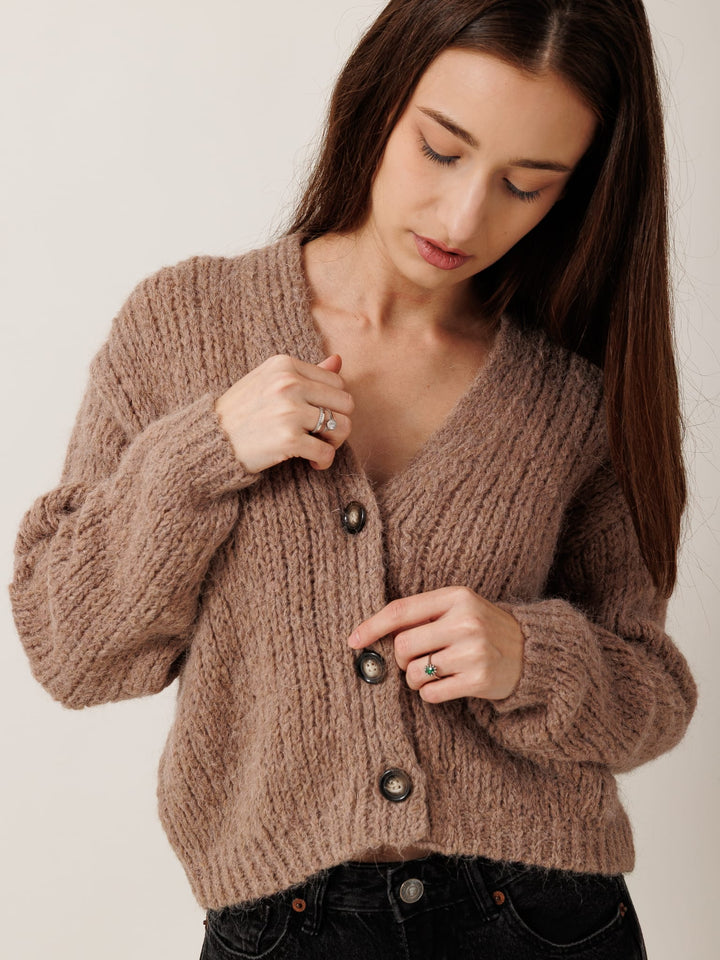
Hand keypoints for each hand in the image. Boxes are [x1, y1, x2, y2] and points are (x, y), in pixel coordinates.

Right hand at [214, 353, 354, 474]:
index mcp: (285, 365)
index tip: (317, 418)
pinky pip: (327, 452)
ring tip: (317, 448)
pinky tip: (312, 463)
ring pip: (343, 427)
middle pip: (346, 403)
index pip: (337, 382)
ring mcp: (289, 411)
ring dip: (334, 443)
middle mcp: (289, 383)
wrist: (210, 439)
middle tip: (322, 436)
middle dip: (339, 422)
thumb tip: (338, 360)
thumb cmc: (242, 412)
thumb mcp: (269, 382)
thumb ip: (306, 373)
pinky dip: (324, 461)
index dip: (332, 403)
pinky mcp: (288, 439)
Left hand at [347, 586, 524, 702]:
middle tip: (415, 659)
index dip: (371, 626)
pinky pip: (431, 694)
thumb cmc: (482, 628)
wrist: (531, 652)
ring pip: (415, 672)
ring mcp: (473, 651)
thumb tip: (370, 632)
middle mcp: (465, 621)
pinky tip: (446, 684)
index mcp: (456, 596)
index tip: (352, 640)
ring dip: (415, 679)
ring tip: (433, 672)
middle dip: (401, 658)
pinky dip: (430, 693)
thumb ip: (422, 614)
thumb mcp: (458, 608)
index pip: (401, 610)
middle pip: (403, 645)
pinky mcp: (479, 679)